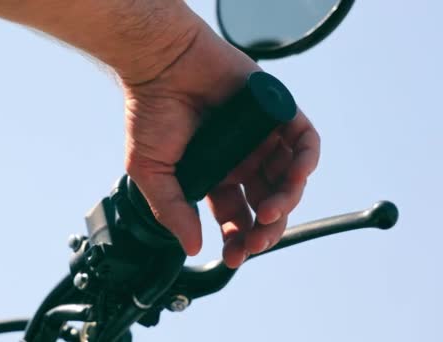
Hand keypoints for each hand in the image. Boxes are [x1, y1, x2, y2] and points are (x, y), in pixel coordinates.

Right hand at [123, 23, 319, 267]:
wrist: (159, 65)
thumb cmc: (149, 113)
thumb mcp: (152, 171)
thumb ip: (172, 210)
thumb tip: (193, 247)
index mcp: (215, 174)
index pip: (237, 214)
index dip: (239, 238)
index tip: (235, 255)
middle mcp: (242, 158)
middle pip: (266, 202)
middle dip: (265, 230)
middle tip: (256, 242)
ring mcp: (261, 137)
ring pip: (288, 178)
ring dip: (286, 201)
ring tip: (270, 214)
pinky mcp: (275, 111)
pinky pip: (303, 141)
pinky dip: (305, 161)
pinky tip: (295, 177)